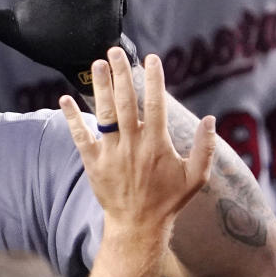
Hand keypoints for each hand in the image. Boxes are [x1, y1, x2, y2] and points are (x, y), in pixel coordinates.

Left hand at [59, 48, 215, 229]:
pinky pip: (80, 136)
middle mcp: (133, 144)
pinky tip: (64, 98)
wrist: (138, 224)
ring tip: (96, 65)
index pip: (156, 104)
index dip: (153, 80)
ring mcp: (111, 152)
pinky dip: (72, 118)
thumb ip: (205, 148)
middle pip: (125, 102)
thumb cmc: (168, 200)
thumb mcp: (195, 177)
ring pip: (103, 114)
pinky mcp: (93, 162)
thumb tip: (210, 120)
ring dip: (99, 88)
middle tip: (114, 52)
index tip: (150, 59)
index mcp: (157, 144)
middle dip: (120, 74)